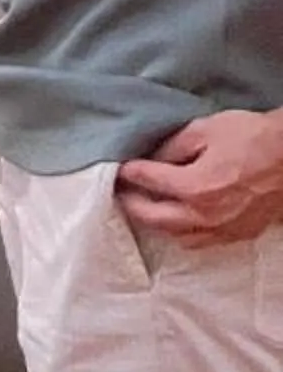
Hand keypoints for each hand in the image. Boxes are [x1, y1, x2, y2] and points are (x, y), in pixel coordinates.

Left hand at [117, 111, 282, 243]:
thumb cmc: (252, 139)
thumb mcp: (205, 129)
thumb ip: (173, 146)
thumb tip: (152, 157)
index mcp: (194, 187)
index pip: (149, 182)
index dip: (129, 173)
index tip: (117, 168)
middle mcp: (205, 216)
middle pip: (155, 219)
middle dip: (132, 206)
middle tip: (119, 194)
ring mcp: (223, 230)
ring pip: (177, 237)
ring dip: (155, 224)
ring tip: (143, 209)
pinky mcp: (238, 235)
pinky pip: (200, 241)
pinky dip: (182, 233)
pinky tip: (177, 221)